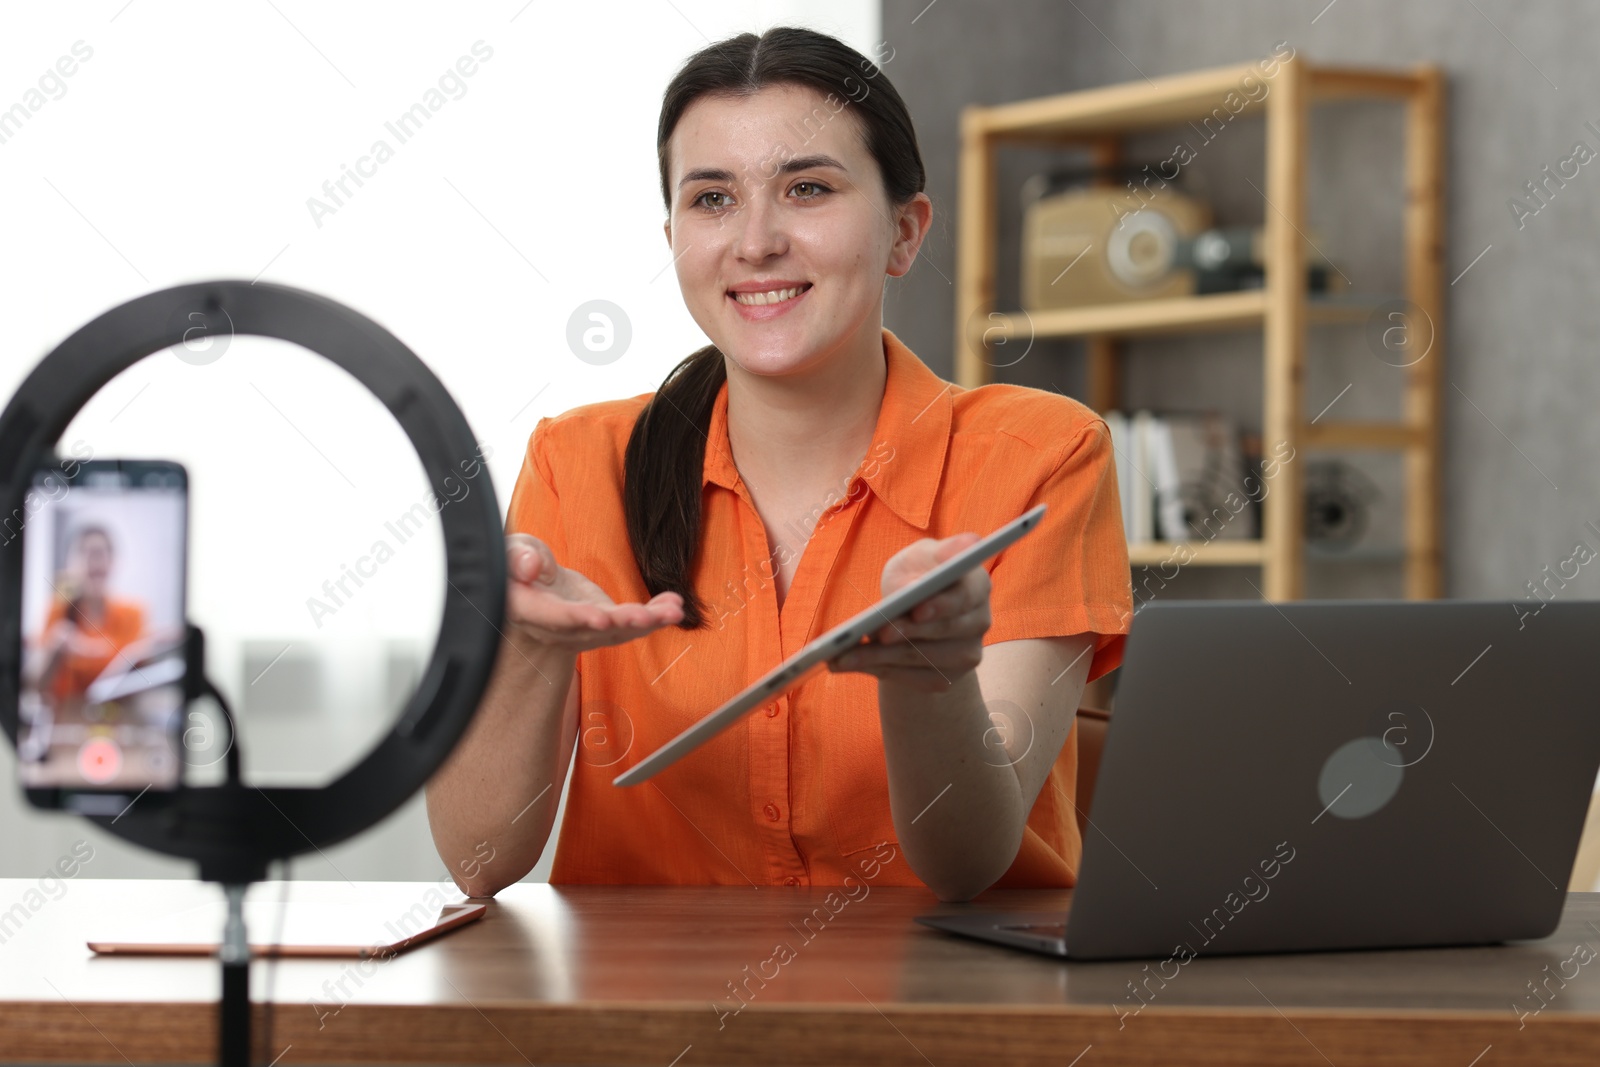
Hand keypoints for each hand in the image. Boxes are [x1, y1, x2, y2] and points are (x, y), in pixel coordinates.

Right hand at [504, 533, 682, 653]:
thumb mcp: (511, 551)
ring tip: (673, 610)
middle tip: (645, 617)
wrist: (532, 586)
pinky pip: (632, 624)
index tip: (599, 618)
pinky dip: (655, 615)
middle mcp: (559, 629)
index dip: (577, 619)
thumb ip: (517, 557)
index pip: (554, 618)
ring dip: (647, 622)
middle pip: (593, 629)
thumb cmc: (518, 563)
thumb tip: (531, 567)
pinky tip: (674, 604)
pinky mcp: (606, 624)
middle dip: (621, 623)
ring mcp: (585, 631)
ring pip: (618, 631)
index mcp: (530, 610)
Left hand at [826, 531, 990, 692]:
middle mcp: (979, 622)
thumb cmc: (917, 573)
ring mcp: (965, 654)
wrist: (917, 606)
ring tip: (840, 655)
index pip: (964, 597)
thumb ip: (932, 556)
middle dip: (905, 633)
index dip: (941, 605)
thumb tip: (930, 574)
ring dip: (877, 657)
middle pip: (941, 631)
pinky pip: (909, 678)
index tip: (916, 610)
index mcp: (977, 585)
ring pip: (919, 659)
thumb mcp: (920, 555)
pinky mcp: (946, 678)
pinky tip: (846, 664)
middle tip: (871, 633)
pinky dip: (875, 670)